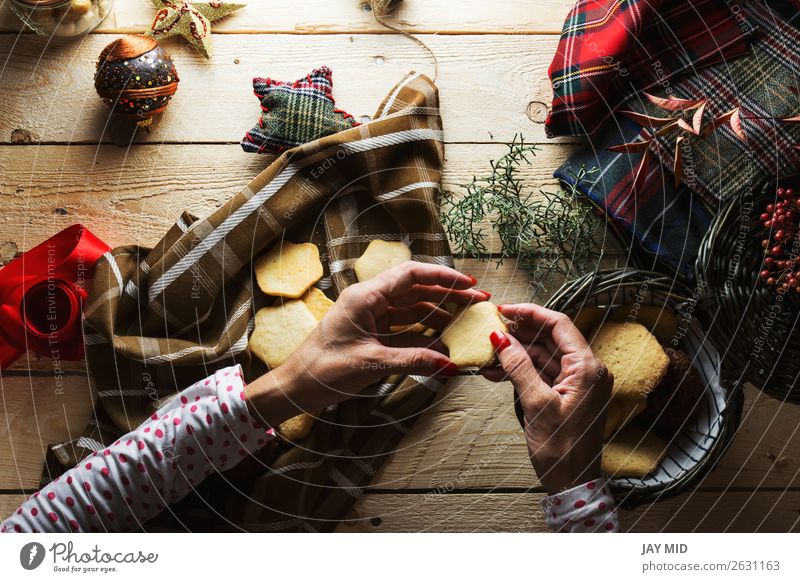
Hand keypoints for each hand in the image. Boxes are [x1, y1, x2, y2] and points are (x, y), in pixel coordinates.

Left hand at [245, 262, 488, 426]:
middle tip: (479, 301)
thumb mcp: (370, 364)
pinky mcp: (372, 335)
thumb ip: (412, 361)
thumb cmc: (323, 370)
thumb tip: (449, 364)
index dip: (442, 276)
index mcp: (364, 297)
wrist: (295, 388)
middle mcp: (369, 302)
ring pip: (413, 310)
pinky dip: (425, 336)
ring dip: (440, 315)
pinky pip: (405, 330)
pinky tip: (445, 343)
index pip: (410, 275)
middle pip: (416, 291)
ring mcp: (371, 318)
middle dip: (448, 295)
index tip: (469, 283)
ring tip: (467, 321)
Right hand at [482, 304, 611, 493]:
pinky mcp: (566, 393)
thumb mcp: (536, 404)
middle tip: (491, 330)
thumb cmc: (561, 449)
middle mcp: (586, 370)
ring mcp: (576, 382)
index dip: (531, 313)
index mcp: (587, 368)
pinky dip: (520, 370)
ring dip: (515, 353)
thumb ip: (518, 367)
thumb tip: (500, 338)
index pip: (559, 324)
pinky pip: (541, 372)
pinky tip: (496, 372)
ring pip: (542, 355)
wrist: (572, 483)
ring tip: (488, 356)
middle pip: (550, 338)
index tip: (505, 310)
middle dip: (519, 333)